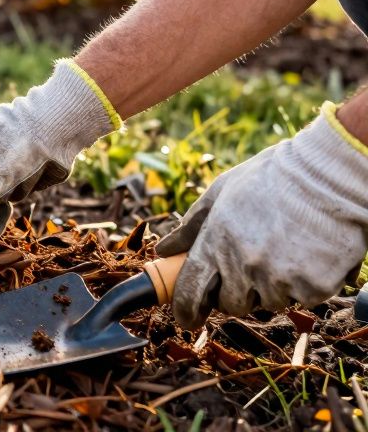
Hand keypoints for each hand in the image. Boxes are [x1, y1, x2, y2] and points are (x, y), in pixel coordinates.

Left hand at [156, 104, 367, 328]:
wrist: (329, 176)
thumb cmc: (272, 178)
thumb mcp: (221, 192)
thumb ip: (191, 226)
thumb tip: (164, 250)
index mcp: (216, 243)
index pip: (190, 292)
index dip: (185, 310)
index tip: (186, 318)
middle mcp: (245, 266)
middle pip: (231, 304)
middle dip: (236, 292)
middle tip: (250, 265)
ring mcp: (280, 280)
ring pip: (268, 303)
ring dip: (271, 286)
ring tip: (283, 249)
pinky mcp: (314, 288)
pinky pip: (301, 299)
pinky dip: (303, 284)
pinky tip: (308, 253)